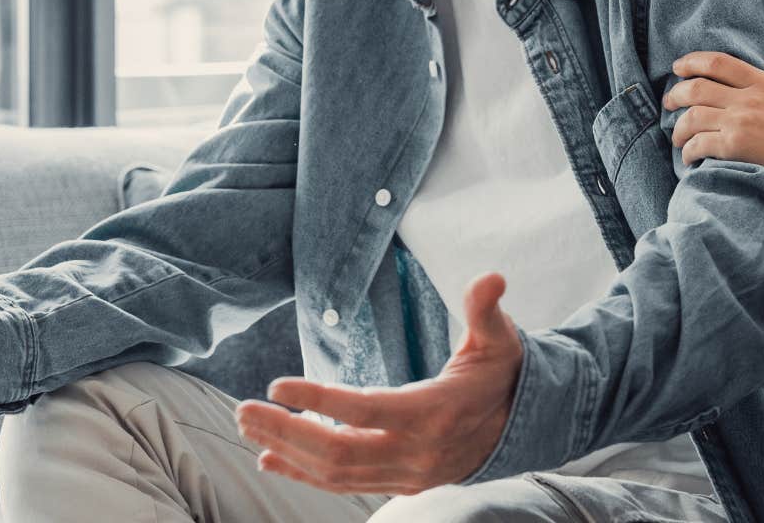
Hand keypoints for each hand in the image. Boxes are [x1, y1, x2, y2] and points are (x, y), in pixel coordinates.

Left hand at [236, 273, 521, 494]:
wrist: (521, 426)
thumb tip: (490, 278)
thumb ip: (486, 309)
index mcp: (433, 412)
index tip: (275, 385)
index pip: (365, 411)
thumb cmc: (500, 374)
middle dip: (285, 431)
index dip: (318, 401)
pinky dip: (304, 474)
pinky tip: (271, 458)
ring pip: (335, 473)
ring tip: (248, 427)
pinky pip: (344, 484)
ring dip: (287, 450)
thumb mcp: (499, 339)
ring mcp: (407, 474)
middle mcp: (416, 452)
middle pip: (338, 451)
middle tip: (242, 409)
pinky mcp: (400, 484)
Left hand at [668, 51, 763, 318]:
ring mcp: (741, 122)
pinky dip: (689, 150)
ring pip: (693, 116)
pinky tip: (689, 157)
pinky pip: (699, 143)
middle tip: (668, 101)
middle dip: (676, 93)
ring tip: (676, 136)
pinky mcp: (735, 147)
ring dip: (679, 126)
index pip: (720, 63)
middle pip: (697, 87)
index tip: (679, 67)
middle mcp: (749, 99)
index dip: (693, 62)